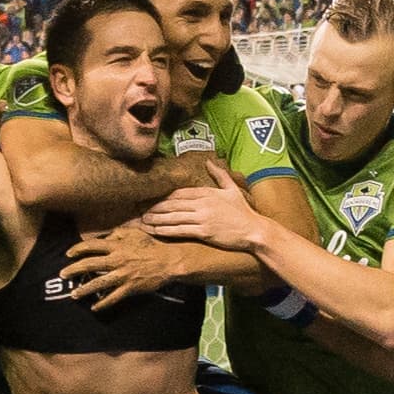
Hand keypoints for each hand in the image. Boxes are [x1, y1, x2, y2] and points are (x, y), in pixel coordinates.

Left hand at [61, 225, 177, 310]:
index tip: (68, 254)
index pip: (92, 246)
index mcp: (117, 246)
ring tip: (74, 294)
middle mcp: (117, 260)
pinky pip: (113, 297)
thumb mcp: (134, 233)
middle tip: (63, 274)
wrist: (168, 262)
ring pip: (98, 283)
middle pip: (89, 264)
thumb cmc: (151, 246)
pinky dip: (102, 303)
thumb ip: (118, 234)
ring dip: (84, 289)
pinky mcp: (130, 288)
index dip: (78, 249)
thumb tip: (105, 238)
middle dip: (73, 269)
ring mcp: (123, 276)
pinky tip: (94, 307)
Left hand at [141, 161, 263, 250]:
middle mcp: (202, 203)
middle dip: (155, 207)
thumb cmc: (243, 212)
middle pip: (172, 203)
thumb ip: (219, 175)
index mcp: (207, 192)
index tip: (151, 198)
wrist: (254, 230)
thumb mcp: (232, 189)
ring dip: (156, 219)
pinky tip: (154, 231)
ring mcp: (202, 218)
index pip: (179, 192)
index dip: (163, 196)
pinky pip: (179, 230)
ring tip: (143, 220)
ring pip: (173, 216)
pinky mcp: (204, 232)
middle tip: (139, 209)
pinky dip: (165, 230)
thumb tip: (209, 160)